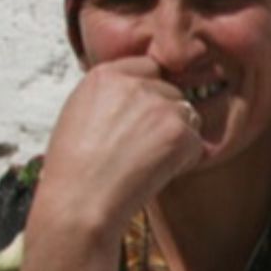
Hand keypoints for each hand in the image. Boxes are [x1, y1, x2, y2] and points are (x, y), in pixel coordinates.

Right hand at [35, 56, 205, 236]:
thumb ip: (112, 96)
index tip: (143, 117)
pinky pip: (196, 143)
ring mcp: (160, 106)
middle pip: (171, 92)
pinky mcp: (179, 132)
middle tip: (140, 148)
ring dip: (176, 137)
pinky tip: (154, 173)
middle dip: (164, 117)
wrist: (79, 202)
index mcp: (106, 75)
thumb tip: (140, 95)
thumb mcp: (81, 113)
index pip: (148, 68)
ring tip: (144, 161)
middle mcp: (134, 84)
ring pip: (187, 116)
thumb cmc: (74, 168)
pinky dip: (183, 160)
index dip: (150, 93)